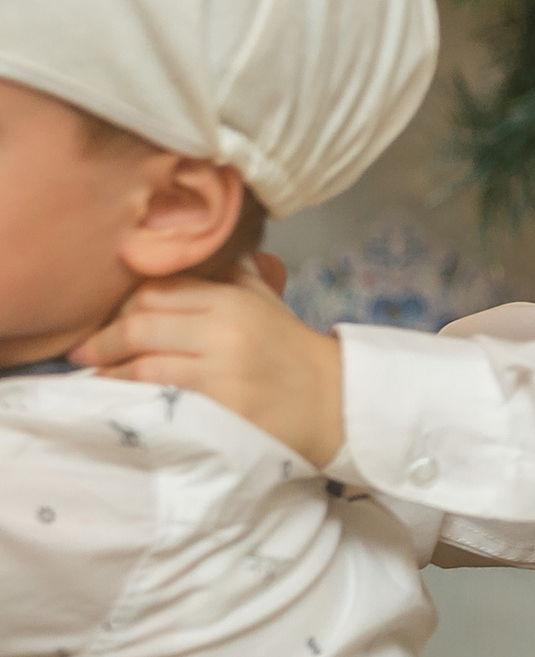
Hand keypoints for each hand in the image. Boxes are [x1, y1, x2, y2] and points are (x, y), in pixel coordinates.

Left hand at [70, 275, 345, 467]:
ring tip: (94, 373)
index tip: (104, 318)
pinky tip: (120, 394)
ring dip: (109, 369)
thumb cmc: (289, 350)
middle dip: (103, 338)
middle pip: (141, 322)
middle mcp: (225, 330)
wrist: (330, 399)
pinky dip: (131, 394)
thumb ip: (228, 275)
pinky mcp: (219, 408)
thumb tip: (190, 248)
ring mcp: (222, 370)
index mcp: (232, 299)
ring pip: (142, 362)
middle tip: (82, 349)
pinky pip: (158, 396)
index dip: (121, 304)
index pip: (157, 289)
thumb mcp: (263, 300)